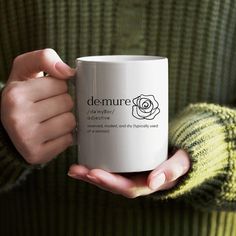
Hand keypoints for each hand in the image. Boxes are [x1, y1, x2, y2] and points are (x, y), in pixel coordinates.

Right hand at [1, 49, 75, 164]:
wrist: (9, 127)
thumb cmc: (23, 96)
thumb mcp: (25, 70)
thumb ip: (44, 58)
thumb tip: (69, 72)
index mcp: (15, 94)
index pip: (61, 83)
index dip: (59, 86)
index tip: (48, 92)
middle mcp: (18, 117)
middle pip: (67, 102)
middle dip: (63, 103)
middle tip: (50, 106)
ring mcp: (27, 139)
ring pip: (70, 122)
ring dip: (66, 119)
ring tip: (51, 119)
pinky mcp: (37, 154)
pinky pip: (69, 140)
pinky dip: (65, 136)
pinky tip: (52, 133)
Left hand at [68, 149, 189, 197]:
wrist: (180, 152)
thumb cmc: (181, 158)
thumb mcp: (181, 163)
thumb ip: (173, 170)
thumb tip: (155, 182)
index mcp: (148, 183)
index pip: (127, 188)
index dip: (110, 183)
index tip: (94, 174)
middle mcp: (136, 180)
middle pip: (112, 184)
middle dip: (94, 178)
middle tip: (77, 170)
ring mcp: (130, 172)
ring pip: (108, 176)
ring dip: (90, 173)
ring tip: (74, 168)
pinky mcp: (126, 162)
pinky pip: (110, 166)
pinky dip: (96, 164)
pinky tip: (84, 157)